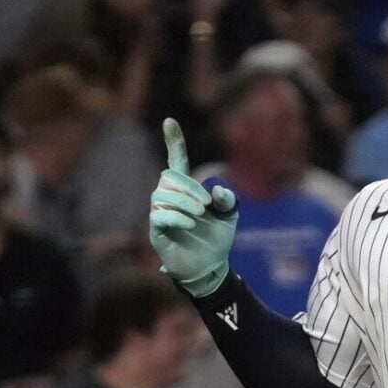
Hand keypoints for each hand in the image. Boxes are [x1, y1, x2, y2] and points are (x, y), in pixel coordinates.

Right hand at [148, 118, 237, 297]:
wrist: (211, 267)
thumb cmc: (217, 239)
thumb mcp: (231, 217)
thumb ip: (230, 200)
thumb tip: (219, 189)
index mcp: (187, 191)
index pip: (177, 162)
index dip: (174, 142)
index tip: (169, 121)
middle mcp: (170, 199)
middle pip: (168, 178)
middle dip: (188, 187)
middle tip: (206, 204)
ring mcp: (161, 214)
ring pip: (162, 196)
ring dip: (184, 203)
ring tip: (200, 216)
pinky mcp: (156, 232)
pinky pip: (158, 216)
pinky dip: (176, 217)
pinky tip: (190, 224)